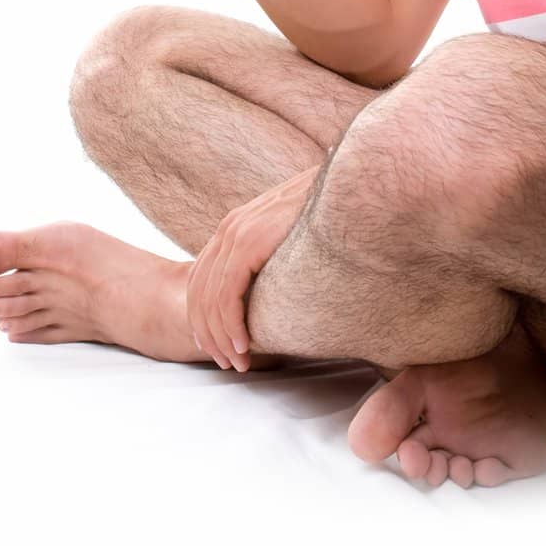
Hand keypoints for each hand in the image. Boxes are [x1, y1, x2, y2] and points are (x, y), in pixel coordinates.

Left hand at [186, 164, 323, 370]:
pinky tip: (244, 346)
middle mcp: (229, 228)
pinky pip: (227, 294)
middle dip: (209, 334)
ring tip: (239, 363)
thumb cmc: (330, 209)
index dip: (204, 317)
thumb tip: (281, 284)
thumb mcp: (293, 232)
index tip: (218, 346)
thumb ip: (277, 252)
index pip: (201, 278)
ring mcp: (236, 232)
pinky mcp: (248, 241)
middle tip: (228, 364)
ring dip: (221, 338)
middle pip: (199, 292)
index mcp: (235, 226)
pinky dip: (230, 325)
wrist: (346, 182)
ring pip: (210, 299)